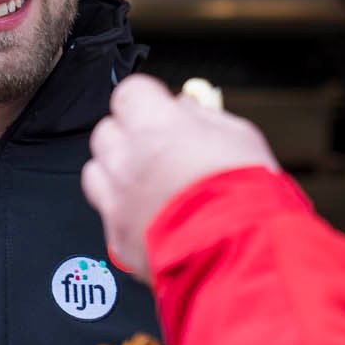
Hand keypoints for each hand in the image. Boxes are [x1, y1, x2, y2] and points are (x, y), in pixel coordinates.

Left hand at [83, 74, 278, 276]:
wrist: (241, 253)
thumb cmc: (246, 196)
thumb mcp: (240, 136)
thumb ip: (205, 116)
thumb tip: (187, 109)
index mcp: (156, 127)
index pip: (129, 92)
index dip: (147, 100)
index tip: (161, 108)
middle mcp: (127, 160)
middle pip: (108, 130)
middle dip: (130, 134)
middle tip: (159, 146)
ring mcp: (118, 200)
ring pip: (97, 170)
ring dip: (118, 170)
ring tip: (150, 180)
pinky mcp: (118, 236)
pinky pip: (108, 213)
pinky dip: (124, 210)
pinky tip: (153, 213)